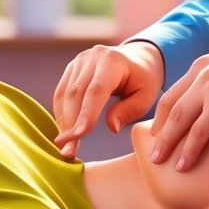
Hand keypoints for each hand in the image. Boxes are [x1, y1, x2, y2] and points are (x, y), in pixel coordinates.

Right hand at [52, 41, 164, 159]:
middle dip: (71, 124)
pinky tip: (66, 131)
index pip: (96, 90)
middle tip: (69, 151)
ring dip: (64, 122)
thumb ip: (129, 111)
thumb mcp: (146, 96)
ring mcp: (79, 61)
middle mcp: (93, 58)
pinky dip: (62, 114)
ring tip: (67, 146)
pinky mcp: (71, 68)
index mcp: (113, 62)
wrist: (138, 57)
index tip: (79, 136)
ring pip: (64, 95)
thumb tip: (112, 128)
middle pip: (75, 93)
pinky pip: (61, 93)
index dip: (86, 114)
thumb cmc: (144, 79)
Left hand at [149, 29, 208, 171]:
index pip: (177, 90)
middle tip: (155, 148)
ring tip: (158, 161)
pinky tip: (182, 166)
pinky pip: (197, 133)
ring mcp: (208, 89)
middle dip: (160, 129)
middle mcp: (201, 74)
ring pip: (178, 121)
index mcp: (205, 65)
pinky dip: (188, 151)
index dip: (167, 111)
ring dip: (166, 143)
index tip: (162, 127)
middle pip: (170, 106)